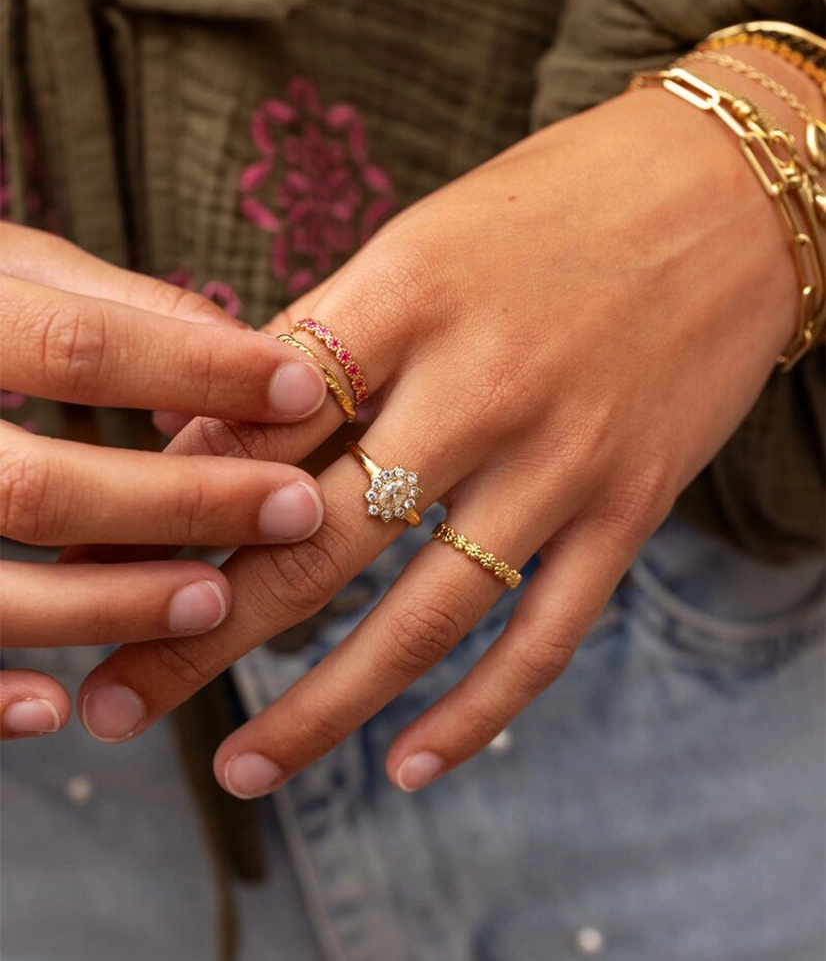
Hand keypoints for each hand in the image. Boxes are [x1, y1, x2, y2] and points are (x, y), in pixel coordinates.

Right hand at [0, 224, 327, 738]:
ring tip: (216, 602)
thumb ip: (115, 305)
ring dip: (110, 606)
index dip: (202, 372)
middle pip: (42, 486)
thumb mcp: (5, 268)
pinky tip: (58, 707)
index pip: (81, 348)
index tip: (306, 393)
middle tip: (295, 509)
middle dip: (182, 504)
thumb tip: (240, 351)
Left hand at [74, 83, 801, 789]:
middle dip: (203, 633)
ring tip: (241, 768)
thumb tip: (214, 433)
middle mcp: (481, 386)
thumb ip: (323, 341)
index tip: (116, 566)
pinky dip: (476, 713)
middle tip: (124, 702)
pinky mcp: (630, 507)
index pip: (260, 426)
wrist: (727, 197)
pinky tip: (408, 765)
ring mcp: (562, 459)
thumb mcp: (421, 242)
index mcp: (407, 296)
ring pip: (422, 616)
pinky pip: (544, 634)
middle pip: (314, 541)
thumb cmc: (554, 207)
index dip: (175, 504)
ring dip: (318, 707)